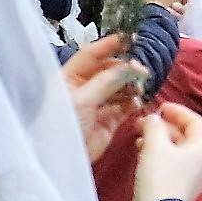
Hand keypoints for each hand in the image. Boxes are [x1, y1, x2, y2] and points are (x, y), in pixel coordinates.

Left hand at [63, 34, 143, 161]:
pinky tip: (139, 102)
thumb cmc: (62, 124)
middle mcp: (83, 89)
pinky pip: (125, 107)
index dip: (109, 46)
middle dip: (125, 69)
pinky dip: (133, 103)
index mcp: (69, 78)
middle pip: (108, 71)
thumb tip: (133, 66)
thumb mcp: (81, 99)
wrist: (59, 161)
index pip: (90, 56)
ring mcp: (97, 105)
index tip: (129, 39)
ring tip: (142, 87)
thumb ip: (108, 81)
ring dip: (131, 86)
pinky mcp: (108, 122)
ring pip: (119, 88)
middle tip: (142, 70)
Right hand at [131, 103, 201, 200]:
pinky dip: (159, 154)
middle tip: (144, 122)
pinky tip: (142, 153)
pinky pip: (172, 164)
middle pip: (186, 136)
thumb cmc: (160, 176)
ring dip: (159, 140)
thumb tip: (154, 119)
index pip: (195, 121)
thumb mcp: (155, 145)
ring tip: (140, 136)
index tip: (159, 106)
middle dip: (165, 126)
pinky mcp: (180, 188)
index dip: (178, 110)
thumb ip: (155, 126)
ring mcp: (193, 177)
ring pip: (177, 150)